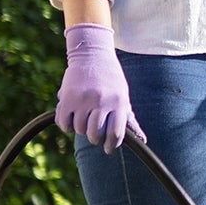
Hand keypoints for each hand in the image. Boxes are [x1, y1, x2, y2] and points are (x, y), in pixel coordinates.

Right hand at [55, 23, 144, 153]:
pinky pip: (63, 122)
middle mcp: (101, 102)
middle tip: (94, 135)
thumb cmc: (111, 79)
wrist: (92, 55)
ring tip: (84, 119)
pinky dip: (66, 125)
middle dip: (95, 139)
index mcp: (119, 102)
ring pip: (79, 129)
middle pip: (95, 135)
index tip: (108, 149)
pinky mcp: (67, 98)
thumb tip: (142, 140)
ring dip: (80, 129)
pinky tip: (70, 118)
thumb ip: (128, 118)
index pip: (115, 133)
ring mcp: (83, 100)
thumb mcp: (123, 96)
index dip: (111, 145)